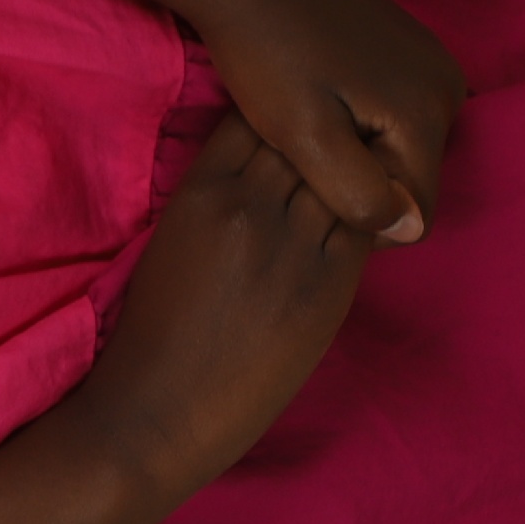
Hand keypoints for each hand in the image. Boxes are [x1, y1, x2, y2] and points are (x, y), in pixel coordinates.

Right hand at [56, 112, 366, 504]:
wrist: (159, 410)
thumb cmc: (153, 333)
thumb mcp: (174, 243)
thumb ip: (220, 201)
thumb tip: (273, 178)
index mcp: (200, 192)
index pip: (255, 116)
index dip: (282, 112)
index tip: (297, 119)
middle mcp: (250, 204)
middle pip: (308, 136)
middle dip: (327, 132)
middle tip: (345, 135)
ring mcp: (294, 242)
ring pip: (345, 174)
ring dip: (358, 169)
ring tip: (367, 166)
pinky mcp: (329, 283)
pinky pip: (365, 223)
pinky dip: (371, 211)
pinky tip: (372, 210)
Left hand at [183, 0, 466, 244]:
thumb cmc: (265, 53)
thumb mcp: (302, 134)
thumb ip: (356, 190)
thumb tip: (408, 230)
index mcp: (430, 111)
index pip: (415, 213)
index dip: (358, 216)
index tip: (304, 184)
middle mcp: (447, 84)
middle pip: (410, 175)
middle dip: (357, 179)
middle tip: (296, 149)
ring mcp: (429, 57)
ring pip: (397, 144)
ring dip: (352, 148)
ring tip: (298, 119)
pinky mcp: (405, 41)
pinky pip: (390, 108)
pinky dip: (354, 116)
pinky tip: (308, 93)